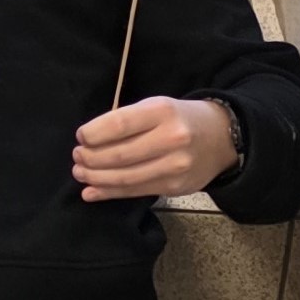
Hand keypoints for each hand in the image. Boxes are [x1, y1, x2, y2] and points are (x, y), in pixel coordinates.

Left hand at [73, 95, 241, 202]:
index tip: (80, 137)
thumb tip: (87, 142)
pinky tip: (91, 192)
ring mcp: (175, 166)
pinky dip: (108, 193)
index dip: (94, 133)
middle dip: (90, 158)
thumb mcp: (157, 107)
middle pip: (120, 154)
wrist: (222, 138)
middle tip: (76, 157)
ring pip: (125, 177)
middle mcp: (171, 138)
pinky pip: (135, 192)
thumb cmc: (180, 119)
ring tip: (80, 173)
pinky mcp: (174, 187)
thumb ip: (127, 121)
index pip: (120, 124)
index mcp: (162, 111)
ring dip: (96, 178)